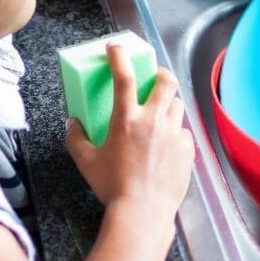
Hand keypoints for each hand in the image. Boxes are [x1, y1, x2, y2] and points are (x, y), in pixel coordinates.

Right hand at [66, 44, 194, 225]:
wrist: (142, 213)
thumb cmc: (112, 187)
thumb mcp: (86, 161)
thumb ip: (75, 138)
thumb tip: (73, 123)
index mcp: (126, 119)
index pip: (124, 75)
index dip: (119, 55)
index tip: (116, 47)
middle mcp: (152, 121)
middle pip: (166, 82)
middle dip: (160, 73)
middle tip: (153, 77)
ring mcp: (173, 135)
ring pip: (177, 105)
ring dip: (168, 103)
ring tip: (159, 111)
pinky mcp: (186, 151)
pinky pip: (183, 132)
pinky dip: (175, 132)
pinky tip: (166, 143)